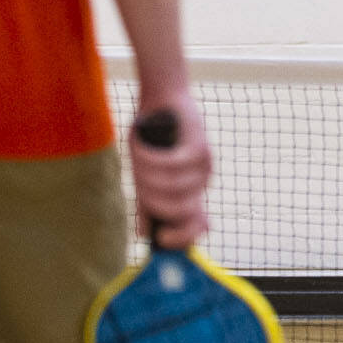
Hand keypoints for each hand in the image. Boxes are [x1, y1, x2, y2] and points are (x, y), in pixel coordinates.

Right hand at [129, 93, 212, 249]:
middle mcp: (199, 184)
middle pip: (180, 211)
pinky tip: (141, 149)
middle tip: (140, 183)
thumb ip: (147, 203)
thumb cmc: (152, 141)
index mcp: (188, 194)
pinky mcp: (200, 147)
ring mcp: (204, 167)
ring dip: (146, 173)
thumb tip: (144, 235)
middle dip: (153, 201)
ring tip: (138, 157)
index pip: (197, 227)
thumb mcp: (146, 176)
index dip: (183, 237)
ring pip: (172, 186)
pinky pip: (173, 164)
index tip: (162, 239)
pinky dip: (150, 158)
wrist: (161, 102)